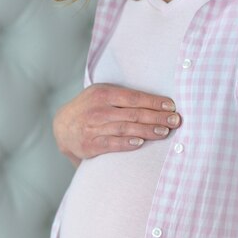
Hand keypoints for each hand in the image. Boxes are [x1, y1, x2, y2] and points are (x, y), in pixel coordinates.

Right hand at [53, 83, 180, 163]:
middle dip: (157, 117)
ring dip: (147, 130)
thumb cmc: (91, 108)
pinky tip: (140, 143)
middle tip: (174, 121)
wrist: (62, 126)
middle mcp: (98, 109)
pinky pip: (111, 143)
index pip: (135, 97)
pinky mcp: (89, 144)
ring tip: (164, 132)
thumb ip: (123, 97)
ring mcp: (93, 127)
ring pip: (125, 128)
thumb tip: (157, 102)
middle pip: (133, 113)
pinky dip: (126, 143)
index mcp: (104, 93)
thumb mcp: (102, 94)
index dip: (155, 102)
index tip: (172, 106)